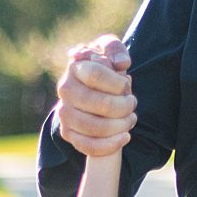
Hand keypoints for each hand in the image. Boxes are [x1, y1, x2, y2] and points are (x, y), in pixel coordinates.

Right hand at [54, 35, 133, 156]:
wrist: (89, 87)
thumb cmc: (104, 66)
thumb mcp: (110, 50)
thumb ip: (116, 50)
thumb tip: (120, 64)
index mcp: (76, 67)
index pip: (96, 75)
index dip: (119, 83)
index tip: (126, 85)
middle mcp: (66, 90)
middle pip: (102, 104)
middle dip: (125, 106)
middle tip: (132, 103)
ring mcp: (64, 113)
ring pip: (96, 128)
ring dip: (121, 125)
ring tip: (130, 119)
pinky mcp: (67, 133)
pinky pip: (89, 146)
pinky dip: (110, 145)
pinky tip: (125, 137)